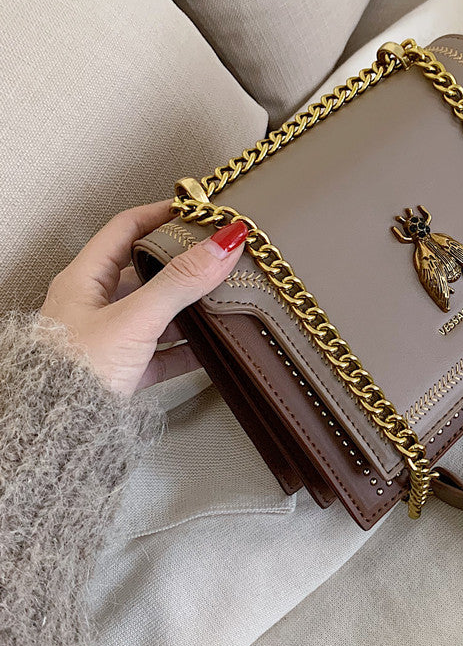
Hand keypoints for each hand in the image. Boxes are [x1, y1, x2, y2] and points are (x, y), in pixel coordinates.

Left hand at [40, 200, 247, 396]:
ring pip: (158, 310)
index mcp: (85, 280)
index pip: (126, 228)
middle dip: (183, 262)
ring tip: (221, 298)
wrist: (59, 434)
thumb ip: (180, 280)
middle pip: (147, 269)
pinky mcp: (125, 369)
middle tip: (216, 254)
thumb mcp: (135, 318)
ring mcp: (111, 337)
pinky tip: (210, 347)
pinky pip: (163, 350)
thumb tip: (221, 244)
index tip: (196, 210)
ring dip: (189, 305)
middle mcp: (95, 305)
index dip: (162, 213)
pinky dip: (189, 347)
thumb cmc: (74, 373)